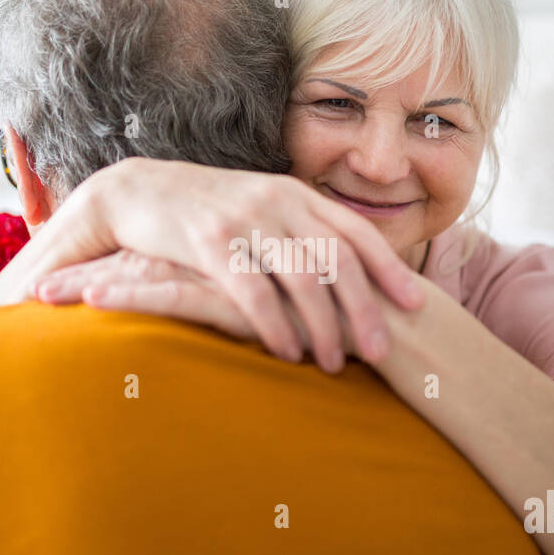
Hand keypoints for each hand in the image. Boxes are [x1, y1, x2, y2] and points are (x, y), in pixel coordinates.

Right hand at [25, 158, 424, 371]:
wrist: (137, 190)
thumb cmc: (206, 212)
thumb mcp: (262, 211)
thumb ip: (300, 234)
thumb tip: (345, 275)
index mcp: (297, 195)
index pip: (357, 233)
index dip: (390, 269)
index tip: (416, 305)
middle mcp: (278, 202)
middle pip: (339, 260)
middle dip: (365, 309)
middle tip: (382, 352)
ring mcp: (245, 220)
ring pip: (303, 278)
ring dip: (324, 326)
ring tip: (334, 364)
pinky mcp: (209, 243)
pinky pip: (254, 291)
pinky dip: (275, 326)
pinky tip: (287, 353)